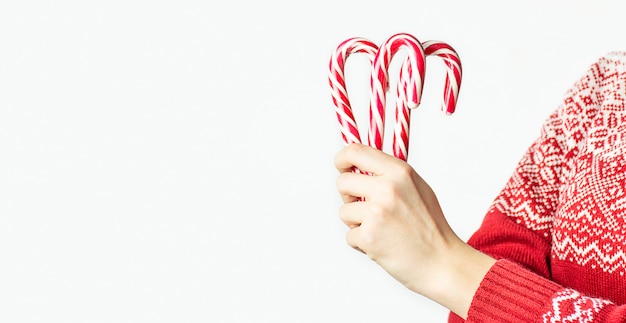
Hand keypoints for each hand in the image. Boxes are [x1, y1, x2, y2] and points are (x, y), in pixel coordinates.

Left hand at [334, 143, 494, 317]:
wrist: (442, 262)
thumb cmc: (431, 228)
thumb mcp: (416, 187)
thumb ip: (389, 174)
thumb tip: (360, 165)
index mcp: (399, 172)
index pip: (356, 152)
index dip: (343, 159)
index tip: (342, 167)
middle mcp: (387, 189)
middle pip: (343, 182)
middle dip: (348, 196)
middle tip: (364, 207)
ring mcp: (377, 212)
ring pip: (344, 211)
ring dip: (356, 223)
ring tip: (381, 230)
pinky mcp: (368, 236)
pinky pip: (349, 235)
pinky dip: (361, 243)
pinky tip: (382, 244)